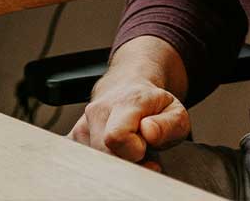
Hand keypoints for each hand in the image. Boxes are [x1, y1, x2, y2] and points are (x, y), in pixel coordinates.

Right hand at [68, 75, 190, 171]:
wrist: (129, 87)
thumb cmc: (153, 106)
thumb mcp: (176, 113)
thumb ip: (168, 125)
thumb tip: (149, 132)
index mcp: (126, 102)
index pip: (117, 136)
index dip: (135, 151)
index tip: (146, 148)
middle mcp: (99, 110)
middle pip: (105, 154)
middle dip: (125, 160)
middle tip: (138, 150)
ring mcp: (82, 123)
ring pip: (94, 160)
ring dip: (113, 160)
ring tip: (125, 148)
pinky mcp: (73, 136)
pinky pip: (81, 160)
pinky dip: (98, 162)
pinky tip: (111, 152)